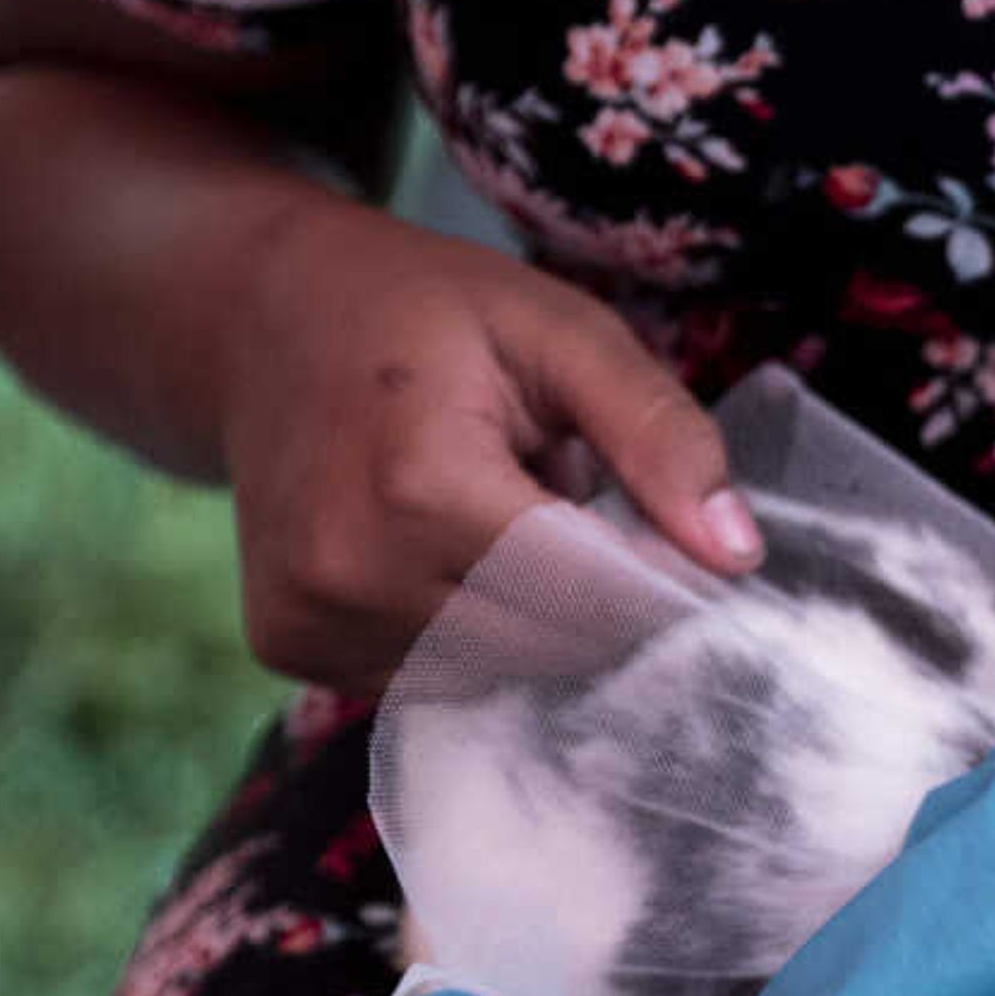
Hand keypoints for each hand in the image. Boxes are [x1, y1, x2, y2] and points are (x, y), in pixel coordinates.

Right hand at [214, 206, 757, 690]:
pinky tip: (440, 554)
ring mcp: (310, 620)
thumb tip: (736, 555)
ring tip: (494, 518)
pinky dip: (465, 632)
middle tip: (572, 506)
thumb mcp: (561, 332)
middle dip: (593, 596)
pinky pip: (430, 679)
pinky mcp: (289, 647)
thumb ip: (658, 435)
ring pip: (496, 674)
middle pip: (550, 649)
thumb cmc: (427, 315)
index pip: (594, 599)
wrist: (259, 320)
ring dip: (528, 616)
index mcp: (423, 487)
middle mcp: (353, 573)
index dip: (658, 579)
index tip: (677, 537)